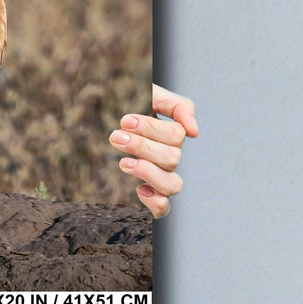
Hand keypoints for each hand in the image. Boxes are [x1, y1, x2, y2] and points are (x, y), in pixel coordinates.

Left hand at [111, 84, 197, 218]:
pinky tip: (139, 189)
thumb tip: (194, 132)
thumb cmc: (133, 103)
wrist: (108, 109)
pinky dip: (156, 203)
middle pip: (172, 159)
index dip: (151, 129)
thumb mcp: (153, 94)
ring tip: (123, 162)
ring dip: (147, 172)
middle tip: (116, 136)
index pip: (176, 136)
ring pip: (173, 185)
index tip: (125, 120)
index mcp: (173, 134)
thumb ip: (178, 106)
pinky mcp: (149, 192)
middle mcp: (170, 156)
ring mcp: (161, 175)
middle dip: (142, 147)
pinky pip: (164, 209)